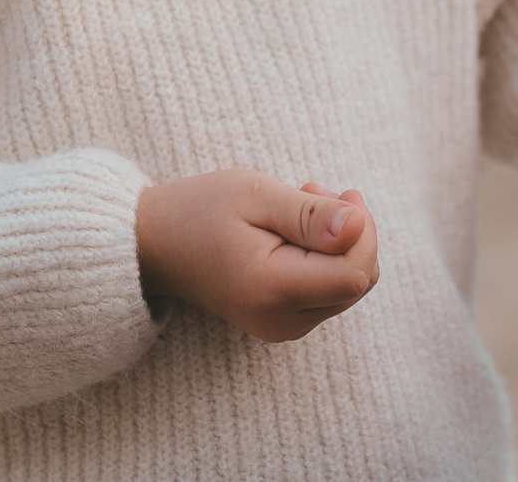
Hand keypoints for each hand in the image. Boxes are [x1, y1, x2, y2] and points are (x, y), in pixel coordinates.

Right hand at [135, 170, 379, 341]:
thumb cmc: (200, 210)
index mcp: (271, 290)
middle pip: (359, 280)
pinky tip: (297, 229)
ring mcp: (283, 328)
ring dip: (340, 242)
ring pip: (350, 286)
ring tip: (302, 204)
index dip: (362, 230)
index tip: (336, 190)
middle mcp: (281, 321)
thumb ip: (310, 215)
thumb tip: (359, 226)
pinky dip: (326, 257)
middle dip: (353, 232)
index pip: (354, 273)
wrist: (155, 244)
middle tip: (314, 189)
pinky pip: (330, 291)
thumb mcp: (255, 195)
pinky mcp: (284, 323)